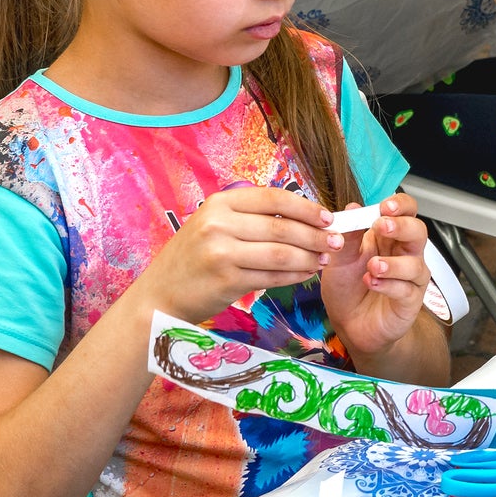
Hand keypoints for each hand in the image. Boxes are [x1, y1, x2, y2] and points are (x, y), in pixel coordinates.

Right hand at [130, 186, 337, 324]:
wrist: (158, 296)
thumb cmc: (193, 259)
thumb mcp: (213, 225)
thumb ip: (250, 217)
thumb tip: (303, 216)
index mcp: (220, 204)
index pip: (274, 199)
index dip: (306, 207)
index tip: (328, 217)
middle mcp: (219, 225)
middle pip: (281, 228)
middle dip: (315, 235)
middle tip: (337, 241)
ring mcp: (221, 253)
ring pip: (280, 253)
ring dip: (309, 257)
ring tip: (325, 259)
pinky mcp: (226, 281)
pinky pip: (271, 276)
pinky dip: (294, 275)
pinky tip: (306, 274)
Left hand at [320, 192, 435, 358]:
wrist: (349, 324)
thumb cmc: (348, 288)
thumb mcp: (339, 259)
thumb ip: (346, 236)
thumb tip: (352, 208)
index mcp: (388, 237)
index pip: (406, 212)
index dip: (401, 205)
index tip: (385, 206)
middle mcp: (404, 253)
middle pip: (418, 231)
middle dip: (402, 226)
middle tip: (382, 226)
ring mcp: (410, 278)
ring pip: (415, 263)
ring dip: (393, 263)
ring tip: (372, 266)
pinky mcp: (410, 300)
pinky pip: (406, 290)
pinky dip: (389, 285)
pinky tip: (372, 283)